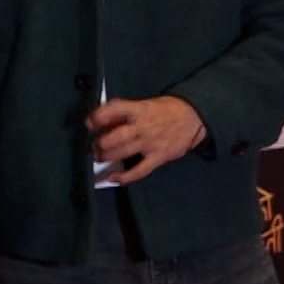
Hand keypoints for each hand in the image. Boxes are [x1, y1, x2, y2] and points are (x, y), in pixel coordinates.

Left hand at [89, 96, 205, 185]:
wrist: (194, 118)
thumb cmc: (164, 109)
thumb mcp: (145, 104)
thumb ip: (124, 113)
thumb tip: (101, 121)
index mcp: (140, 109)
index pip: (116, 109)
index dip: (99, 116)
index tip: (89, 123)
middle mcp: (144, 126)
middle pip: (118, 136)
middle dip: (101, 142)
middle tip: (93, 145)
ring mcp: (151, 143)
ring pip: (124, 152)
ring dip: (108, 156)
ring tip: (99, 158)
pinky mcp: (159, 157)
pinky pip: (141, 170)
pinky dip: (126, 177)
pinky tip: (113, 178)